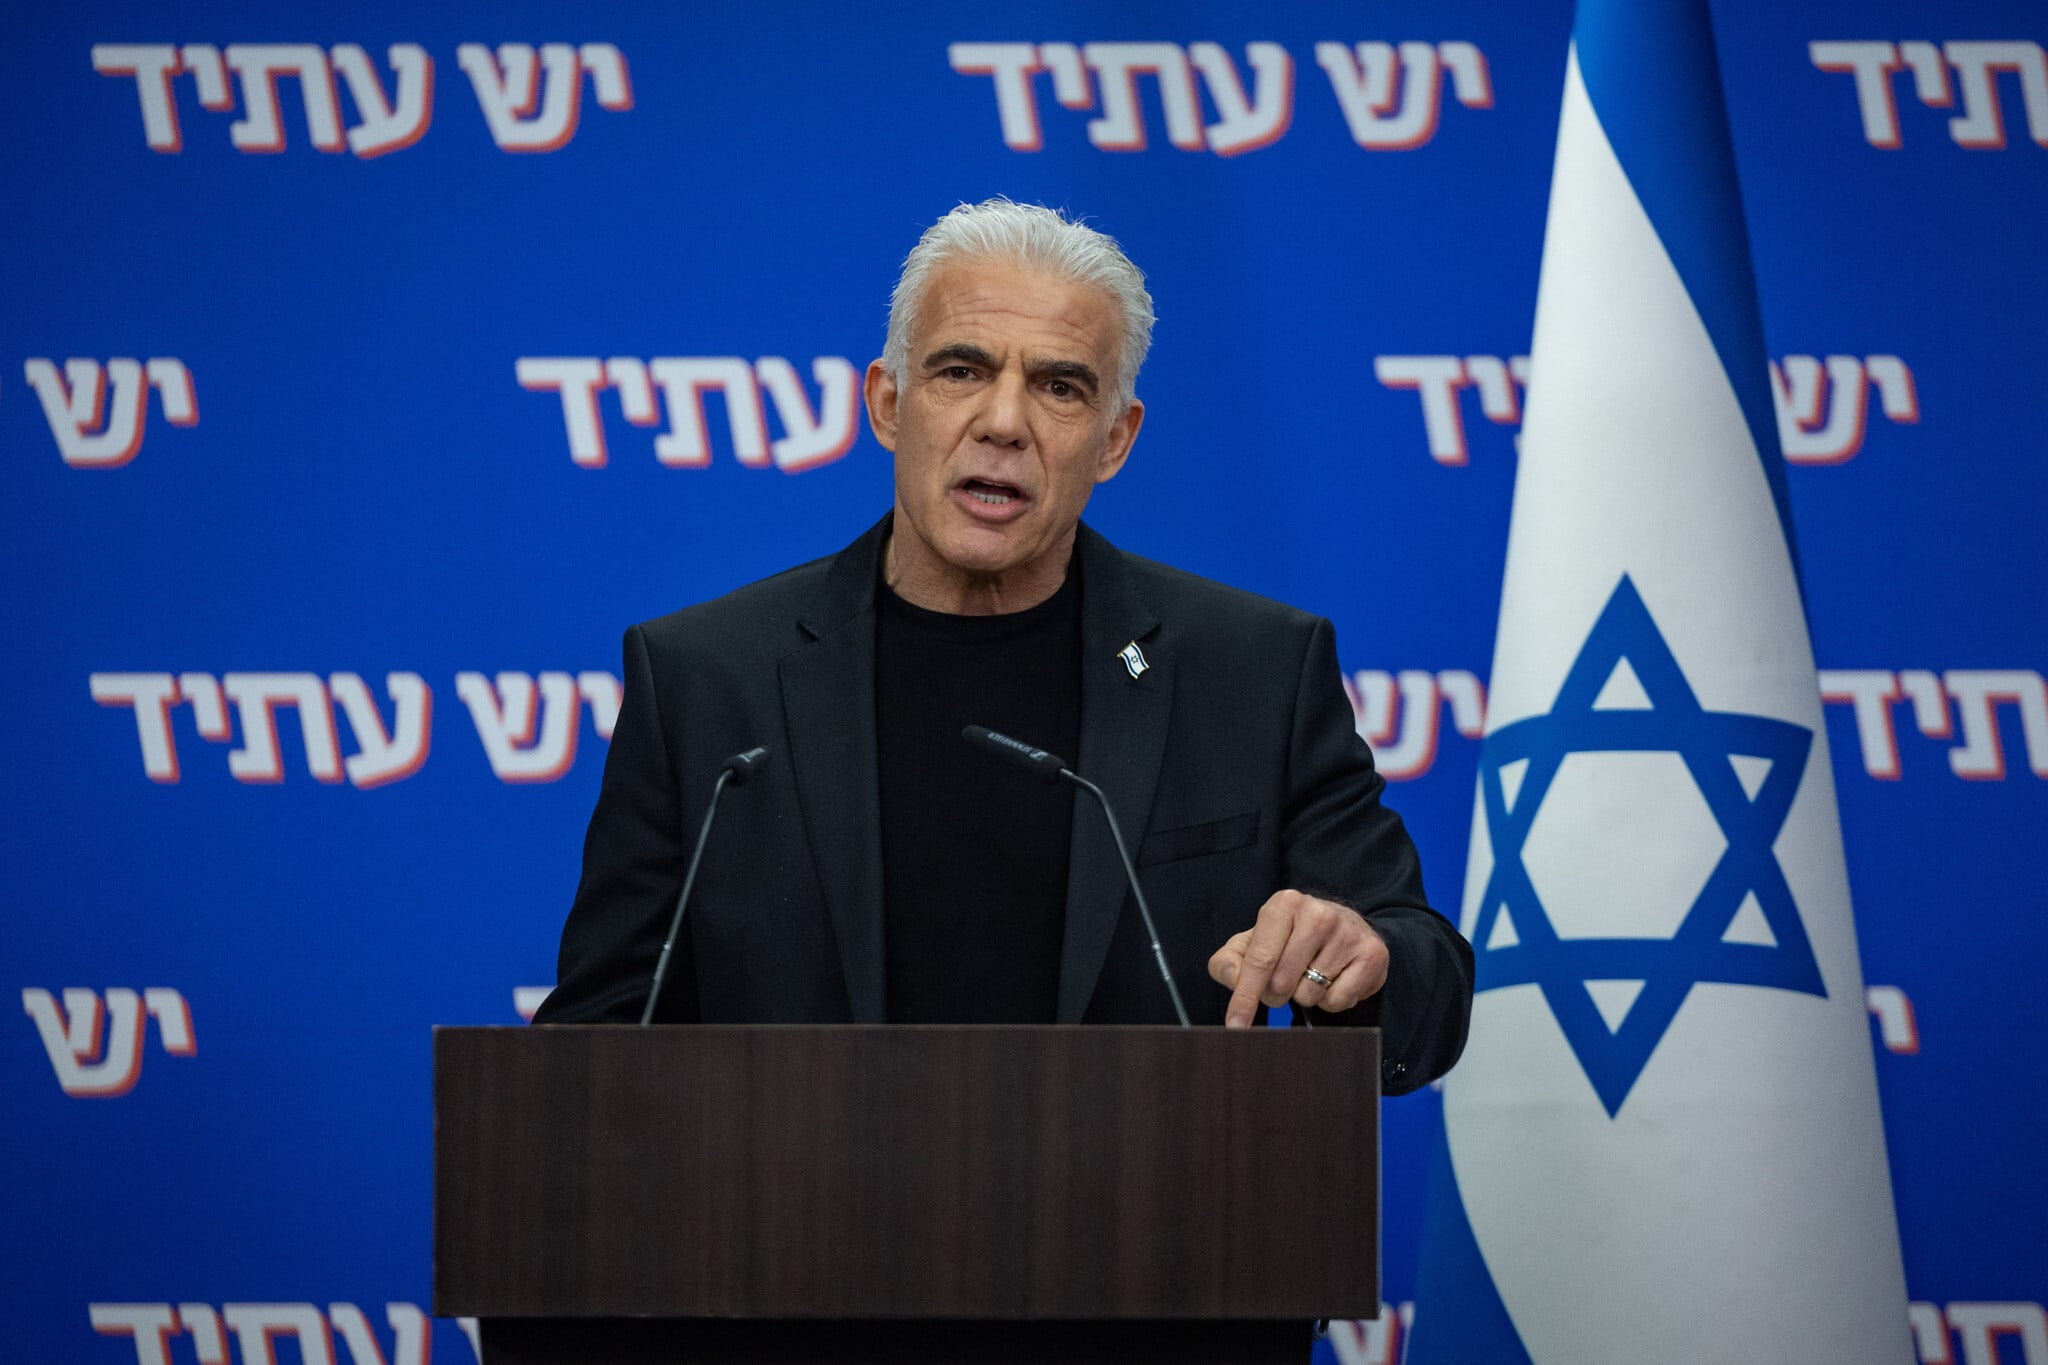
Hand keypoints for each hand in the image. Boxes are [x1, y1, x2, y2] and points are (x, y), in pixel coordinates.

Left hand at [1208, 891, 1389, 1027]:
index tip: (1235, 1025)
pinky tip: (1335, 978)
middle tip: (1285, 979)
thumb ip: (1229, 962)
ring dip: (1305, 995)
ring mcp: (1348, 933)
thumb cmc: (1290, 938)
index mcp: (1284, 904)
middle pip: (1282, 983)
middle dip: (1276, 994)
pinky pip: (1338, 1001)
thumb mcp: (1252, 942)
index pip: (1259, 960)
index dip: (1244, 997)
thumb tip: (1233, 979)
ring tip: (1313, 973)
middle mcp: (1318, 913)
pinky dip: (1331, 1000)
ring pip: (1310, 995)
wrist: (1344, 927)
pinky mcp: (1372, 954)